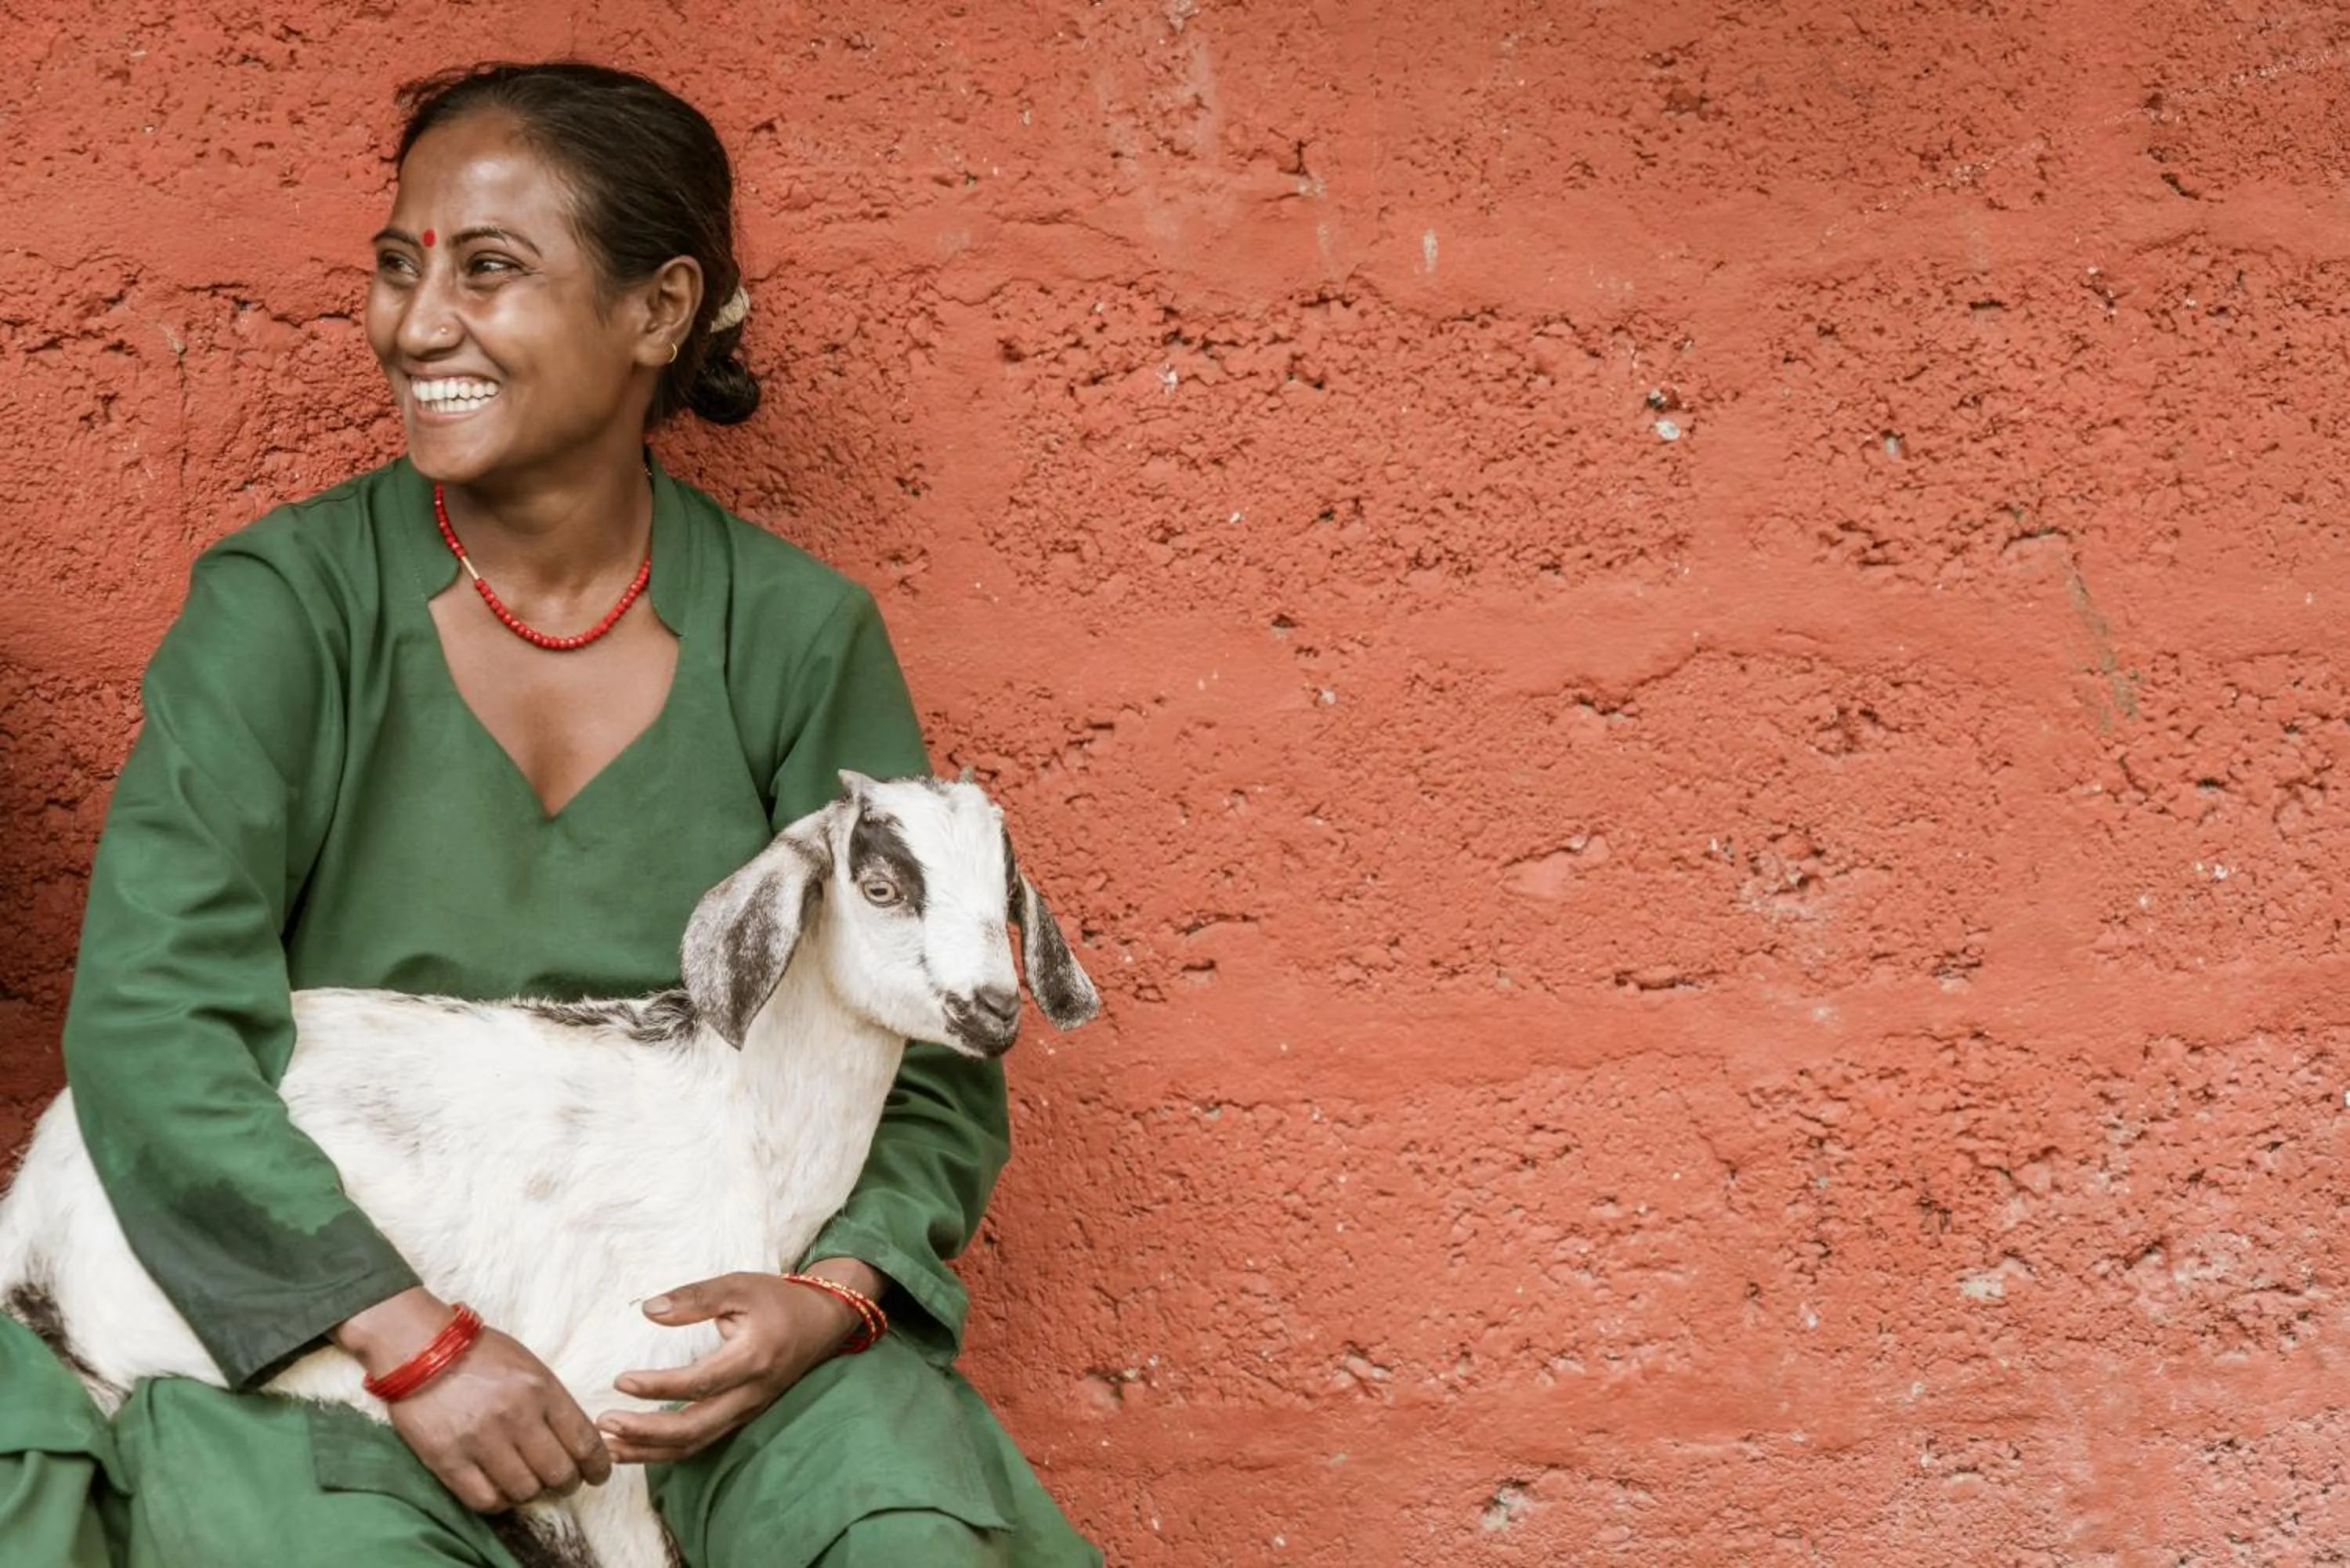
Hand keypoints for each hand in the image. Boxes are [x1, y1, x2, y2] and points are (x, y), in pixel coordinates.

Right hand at [335, 1287, 611, 1511]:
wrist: (418, 1346)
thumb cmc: (477, 1352)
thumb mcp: (528, 1364)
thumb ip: (552, 1401)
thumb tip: (575, 1438)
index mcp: (542, 1389)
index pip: (584, 1441)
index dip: (597, 1466)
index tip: (597, 1475)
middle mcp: (516, 1417)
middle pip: (559, 1472)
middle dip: (568, 1483)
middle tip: (563, 1483)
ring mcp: (481, 1440)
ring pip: (524, 1490)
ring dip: (532, 1493)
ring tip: (529, 1484)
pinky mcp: (448, 1459)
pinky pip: (485, 1500)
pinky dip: (499, 1503)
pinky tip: (501, 1491)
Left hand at [596, 1261, 879, 1464]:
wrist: (820, 1322)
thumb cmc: (776, 1300)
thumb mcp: (739, 1286)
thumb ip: (695, 1298)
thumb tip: (649, 1311)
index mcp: (753, 1358)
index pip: (700, 1382)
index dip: (658, 1386)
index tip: (620, 1380)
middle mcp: (751, 1394)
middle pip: (694, 1427)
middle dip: (645, 1432)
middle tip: (605, 1424)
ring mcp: (747, 1411)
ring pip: (695, 1444)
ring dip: (650, 1450)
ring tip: (609, 1446)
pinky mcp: (740, 1417)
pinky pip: (700, 1442)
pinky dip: (664, 1450)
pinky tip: (635, 1447)